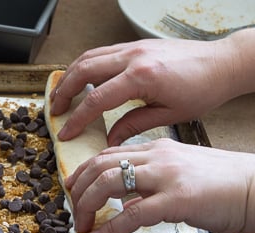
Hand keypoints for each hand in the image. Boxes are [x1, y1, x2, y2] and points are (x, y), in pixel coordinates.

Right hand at [49, 37, 240, 145]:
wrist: (223, 63)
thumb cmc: (203, 89)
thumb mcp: (169, 115)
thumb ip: (133, 125)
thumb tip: (110, 140)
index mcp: (142, 77)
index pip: (96, 100)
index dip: (77, 119)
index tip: (66, 132)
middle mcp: (133, 58)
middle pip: (83, 71)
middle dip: (63, 92)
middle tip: (54, 111)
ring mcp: (133, 48)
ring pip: (88, 57)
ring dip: (69, 76)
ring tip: (61, 95)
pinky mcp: (135, 46)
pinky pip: (101, 53)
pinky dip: (84, 66)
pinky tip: (81, 79)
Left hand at [66, 138, 254, 232]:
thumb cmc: (226, 184)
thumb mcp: (182, 174)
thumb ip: (153, 183)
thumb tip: (129, 201)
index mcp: (157, 150)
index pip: (109, 154)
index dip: (84, 171)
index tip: (73, 187)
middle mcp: (157, 157)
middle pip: (101, 165)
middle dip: (79, 188)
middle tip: (72, 208)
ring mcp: (167, 176)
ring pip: (109, 182)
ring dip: (88, 205)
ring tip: (82, 223)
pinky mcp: (178, 199)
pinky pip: (133, 213)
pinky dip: (111, 227)